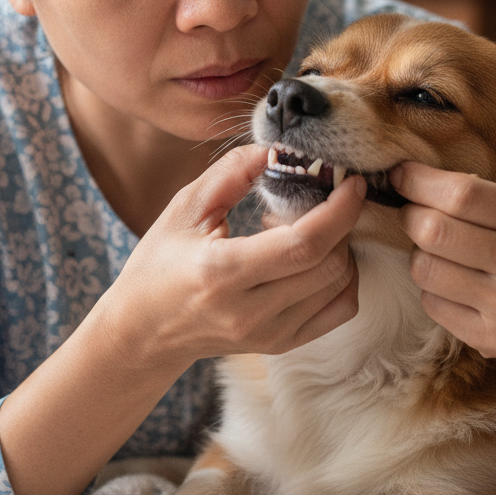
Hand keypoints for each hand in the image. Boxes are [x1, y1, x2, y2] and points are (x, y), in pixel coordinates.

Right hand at [104, 145, 365, 367]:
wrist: (144, 330)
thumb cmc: (160, 263)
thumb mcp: (185, 208)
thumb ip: (232, 172)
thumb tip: (278, 150)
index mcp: (222, 271)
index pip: (304, 244)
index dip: (339, 210)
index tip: (351, 181)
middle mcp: (250, 311)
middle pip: (331, 265)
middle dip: (340, 223)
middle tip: (317, 200)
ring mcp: (269, 334)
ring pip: (340, 285)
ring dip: (339, 247)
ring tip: (304, 228)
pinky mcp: (281, 344)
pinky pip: (339, 309)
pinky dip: (342, 276)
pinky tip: (315, 257)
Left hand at [389, 162, 495, 373]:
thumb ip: (483, 194)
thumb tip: (410, 177)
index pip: (463, 194)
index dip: (419, 182)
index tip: (398, 174)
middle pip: (435, 232)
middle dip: (410, 217)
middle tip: (411, 213)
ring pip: (426, 269)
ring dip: (418, 254)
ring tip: (436, 251)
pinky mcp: (495, 340)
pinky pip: (432, 304)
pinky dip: (431, 288)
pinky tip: (452, 283)